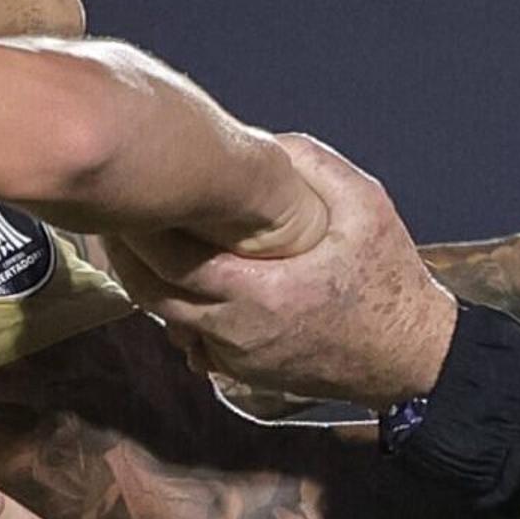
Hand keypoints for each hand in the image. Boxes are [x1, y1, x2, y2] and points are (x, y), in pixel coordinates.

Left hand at [127, 136, 460, 405]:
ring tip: (132, 240)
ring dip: (145, 282)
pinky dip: (174, 311)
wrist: (408, 356)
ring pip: (166, 321)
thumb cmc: (388, 278)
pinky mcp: (241, 374)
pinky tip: (173, 278)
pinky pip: (190, 341)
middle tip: (111, 213)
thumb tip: (258, 143)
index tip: (128, 194)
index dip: (141, 230)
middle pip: (154, 295)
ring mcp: (237, 359)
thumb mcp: (366, 205)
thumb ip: (312, 166)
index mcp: (265, 292)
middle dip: (126, 254)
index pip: (176, 263)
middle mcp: (240, 333)